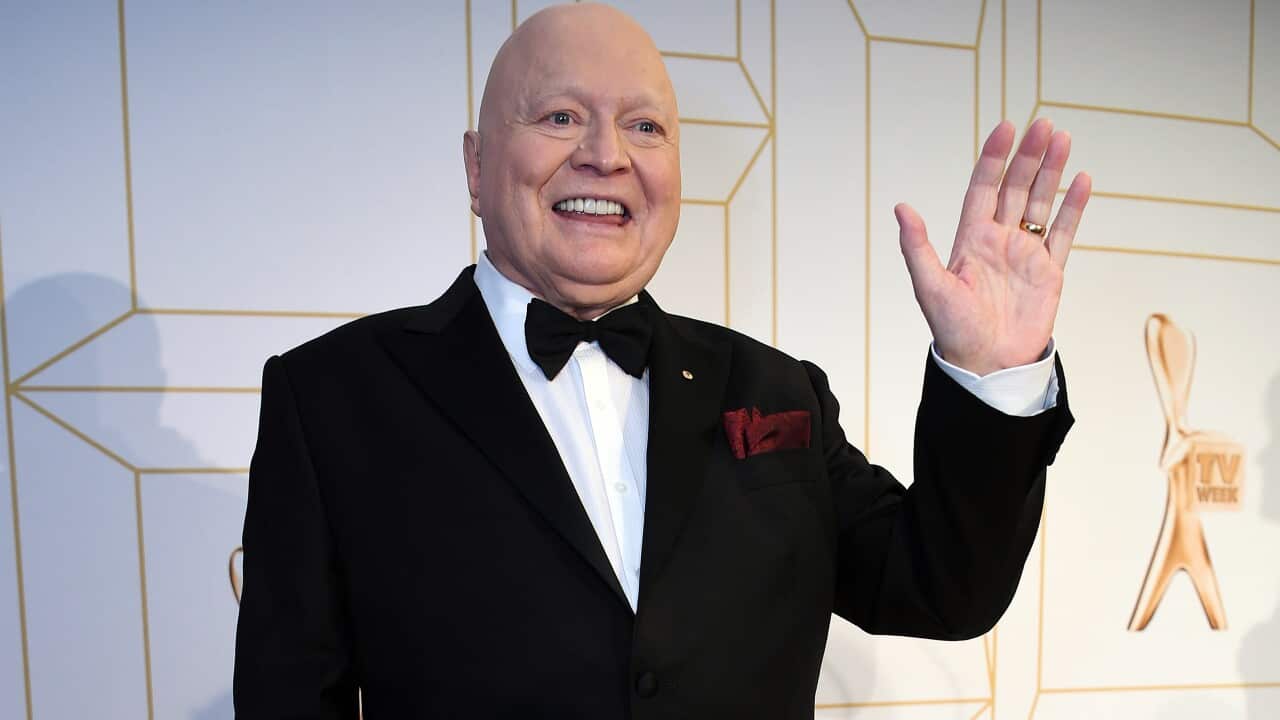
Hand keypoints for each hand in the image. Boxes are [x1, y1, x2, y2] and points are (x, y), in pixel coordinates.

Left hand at [895, 118, 1091, 375]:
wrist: (987, 365)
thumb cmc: (953, 330)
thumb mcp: (929, 286)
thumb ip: (917, 246)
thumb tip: (901, 208)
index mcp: (969, 239)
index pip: (983, 188)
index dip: (993, 158)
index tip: (1005, 128)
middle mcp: (998, 240)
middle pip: (1015, 188)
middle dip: (1029, 156)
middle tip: (1044, 124)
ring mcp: (1025, 254)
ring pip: (1041, 203)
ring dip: (1052, 172)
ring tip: (1063, 138)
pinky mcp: (1050, 271)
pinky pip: (1064, 233)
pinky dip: (1075, 207)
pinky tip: (1083, 180)